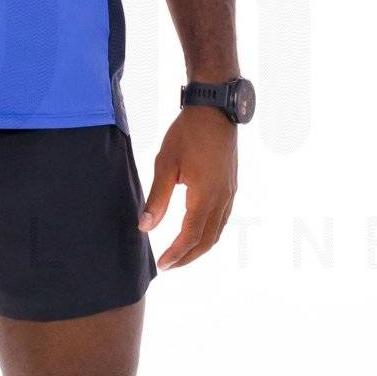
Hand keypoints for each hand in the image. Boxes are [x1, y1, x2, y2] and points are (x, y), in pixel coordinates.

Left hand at [138, 107, 236, 269]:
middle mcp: (222, 199)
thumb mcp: (165, 164)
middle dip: (188, 257)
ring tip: (181, 254)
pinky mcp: (231, 186)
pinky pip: (222, 219)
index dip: (176, 254)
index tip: (162, 265)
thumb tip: (145, 226)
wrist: (214, 109)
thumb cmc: (187, 133)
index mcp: (204, 196)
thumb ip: (157, 198)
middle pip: (207, 240)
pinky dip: (209, 233)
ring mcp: (229, 193)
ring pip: (217, 231)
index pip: (190, 236)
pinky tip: (197, 232)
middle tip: (169, 266)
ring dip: (200, 247)